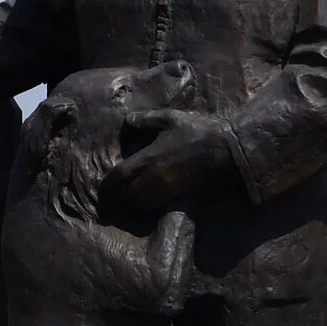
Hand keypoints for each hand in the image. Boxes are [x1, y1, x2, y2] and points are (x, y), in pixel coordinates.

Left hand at [101, 111, 232, 212]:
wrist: (223, 150)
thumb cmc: (196, 131)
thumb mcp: (169, 118)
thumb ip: (145, 119)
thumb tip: (127, 121)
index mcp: (149, 157)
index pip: (120, 175)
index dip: (109, 184)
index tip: (103, 187)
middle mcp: (155, 177)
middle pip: (128, 195)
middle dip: (119, 197)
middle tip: (113, 196)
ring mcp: (166, 188)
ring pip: (141, 204)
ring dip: (132, 204)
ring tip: (128, 199)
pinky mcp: (177, 195)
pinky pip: (155, 206)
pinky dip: (146, 206)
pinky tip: (146, 200)